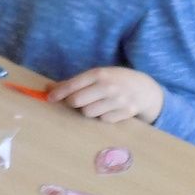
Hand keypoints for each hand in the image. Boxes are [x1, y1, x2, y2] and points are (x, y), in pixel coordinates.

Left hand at [47, 66, 163, 126]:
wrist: (146, 89)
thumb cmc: (116, 80)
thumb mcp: (98, 75)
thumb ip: (75, 82)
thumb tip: (48, 88)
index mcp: (99, 74)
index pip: (72, 85)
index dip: (58, 93)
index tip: (49, 98)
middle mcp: (109, 87)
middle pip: (76, 101)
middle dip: (73, 102)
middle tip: (77, 101)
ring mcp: (118, 101)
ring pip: (88, 113)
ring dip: (88, 110)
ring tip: (97, 103)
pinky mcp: (126, 113)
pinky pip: (102, 120)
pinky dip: (102, 116)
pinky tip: (109, 109)